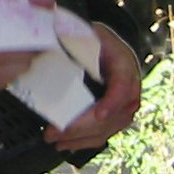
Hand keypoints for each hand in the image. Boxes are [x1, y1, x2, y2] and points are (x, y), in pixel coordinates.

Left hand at [44, 23, 141, 151]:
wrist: (96, 41)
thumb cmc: (86, 34)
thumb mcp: (80, 29)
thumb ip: (66, 32)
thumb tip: (45, 30)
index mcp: (123, 61)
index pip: (123, 85)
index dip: (112, 101)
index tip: (98, 114)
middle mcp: (129, 84)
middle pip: (116, 113)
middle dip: (85, 126)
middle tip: (57, 132)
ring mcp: (124, 101)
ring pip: (111, 126)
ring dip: (84, 137)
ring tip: (57, 141)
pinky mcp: (114, 112)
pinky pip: (106, 131)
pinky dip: (87, 140)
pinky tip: (68, 144)